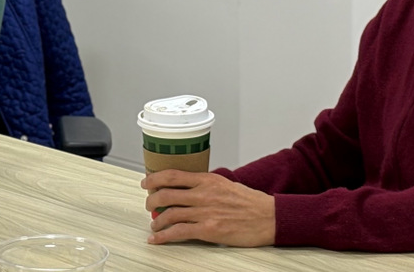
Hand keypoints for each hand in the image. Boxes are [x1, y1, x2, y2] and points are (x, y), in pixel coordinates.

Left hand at [141, 169, 274, 246]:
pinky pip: (179, 232)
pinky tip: (156, 239)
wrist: (268, 217)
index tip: (146, 182)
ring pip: (169, 214)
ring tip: (154, 224)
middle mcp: (203, 194)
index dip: (154, 178)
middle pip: (166, 194)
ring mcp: (205, 212)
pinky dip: (163, 236)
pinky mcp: (208, 230)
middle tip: (148, 204)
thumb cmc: (250, 202)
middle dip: (151, 199)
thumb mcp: (225, 184)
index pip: (173, 175)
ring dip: (156, 220)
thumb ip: (206, 184)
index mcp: (207, 180)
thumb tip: (188, 186)